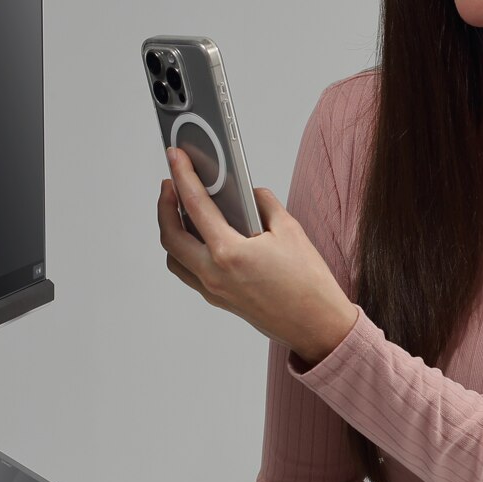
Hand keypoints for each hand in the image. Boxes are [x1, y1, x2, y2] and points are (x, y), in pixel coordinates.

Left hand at [157, 148, 357, 365]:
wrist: (317, 325)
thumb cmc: (308, 282)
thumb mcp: (290, 230)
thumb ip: (264, 204)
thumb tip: (249, 194)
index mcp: (229, 252)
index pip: (195, 205)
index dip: (182, 175)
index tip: (174, 156)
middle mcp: (214, 273)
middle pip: (170, 235)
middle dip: (165, 205)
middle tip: (171, 183)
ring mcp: (213, 290)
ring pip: (174, 257)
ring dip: (171, 231)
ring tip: (180, 210)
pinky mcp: (219, 300)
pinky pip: (189, 272)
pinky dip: (185, 251)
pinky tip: (199, 238)